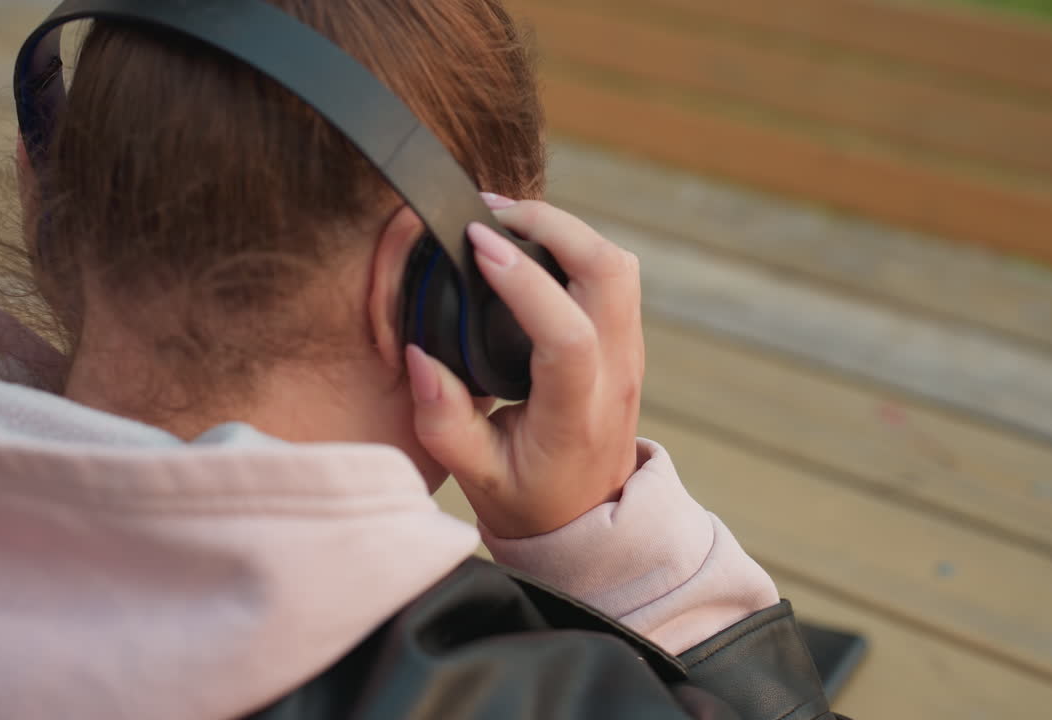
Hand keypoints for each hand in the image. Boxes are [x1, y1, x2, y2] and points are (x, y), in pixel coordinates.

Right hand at [405, 197, 643, 538]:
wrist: (588, 518)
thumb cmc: (533, 499)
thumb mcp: (478, 477)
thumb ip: (443, 421)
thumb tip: (421, 355)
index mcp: (576, 415)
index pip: (569, 336)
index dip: (526, 282)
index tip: (477, 244)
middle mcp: (616, 375)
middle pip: (611, 273)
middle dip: (552, 225)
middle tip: (488, 214)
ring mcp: (630, 353)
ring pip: (618, 264)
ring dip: (566, 229)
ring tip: (503, 220)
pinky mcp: (626, 339)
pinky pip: (612, 274)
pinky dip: (573, 244)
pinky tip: (526, 244)